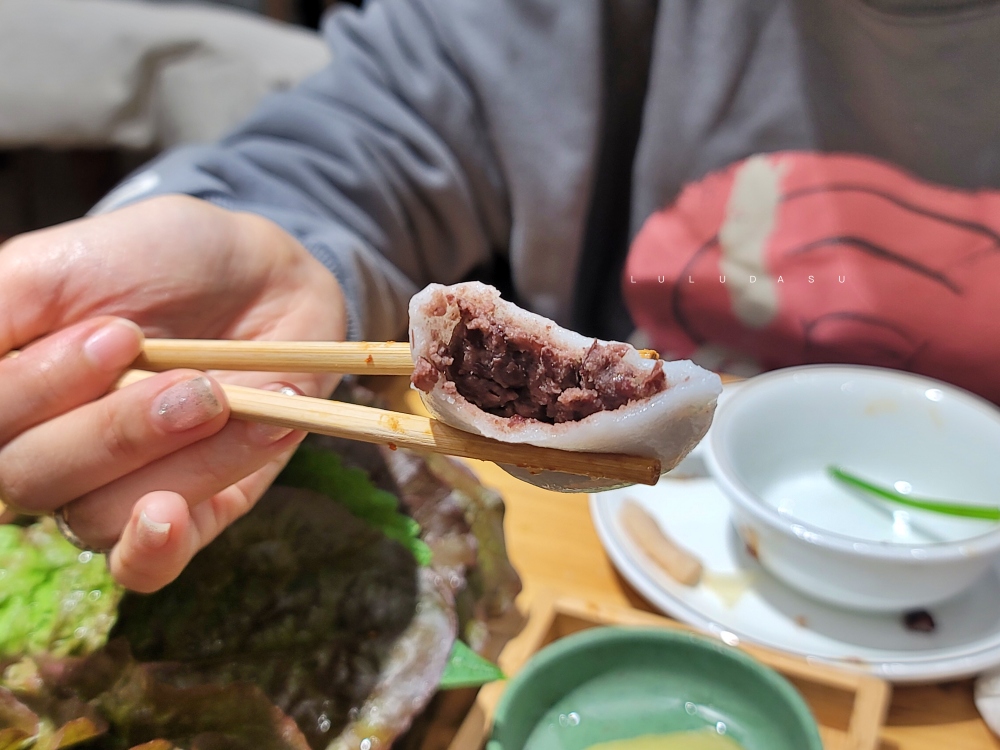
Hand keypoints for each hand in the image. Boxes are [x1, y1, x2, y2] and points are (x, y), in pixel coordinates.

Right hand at [0, 195, 347, 590]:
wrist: (265, 272)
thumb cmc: (162, 256)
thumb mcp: (63, 263)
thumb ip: (0, 311)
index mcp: (7, 390)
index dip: (38, 390)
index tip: (120, 334)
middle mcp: (48, 446)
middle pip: (28, 480)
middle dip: (112, 426)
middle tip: (188, 373)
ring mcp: (118, 484)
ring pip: (93, 515)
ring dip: (167, 458)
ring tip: (222, 398)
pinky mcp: (191, 511)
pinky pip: (147, 567)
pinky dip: (154, 546)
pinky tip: (166, 515)